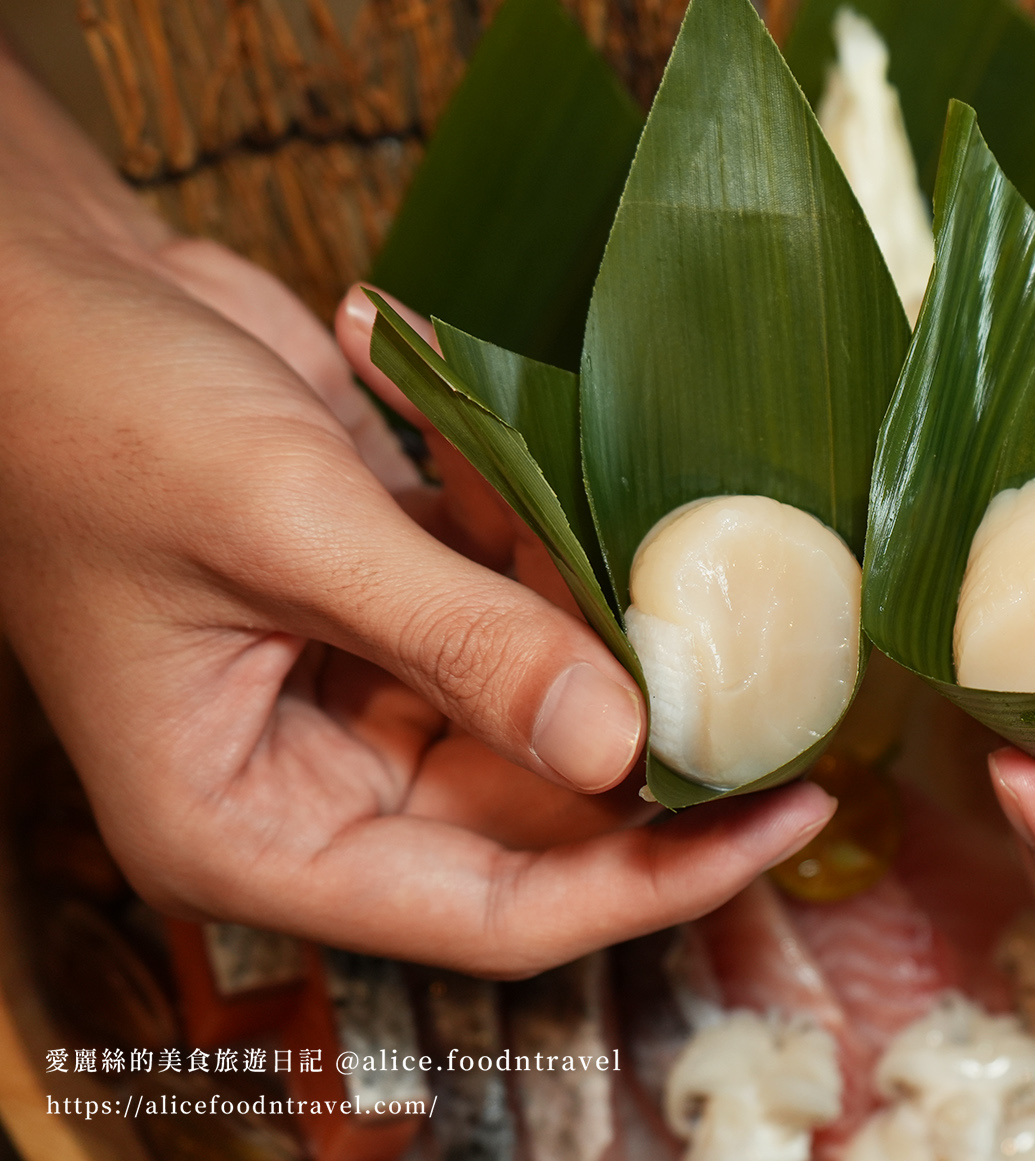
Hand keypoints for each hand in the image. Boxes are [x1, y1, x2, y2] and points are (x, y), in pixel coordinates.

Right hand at [0, 220, 830, 975]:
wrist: (37, 294)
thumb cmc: (96, 418)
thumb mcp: (284, 529)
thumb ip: (457, 641)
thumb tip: (626, 749)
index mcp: (256, 830)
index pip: (499, 914)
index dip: (656, 880)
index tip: (787, 812)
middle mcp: (318, 783)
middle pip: (544, 807)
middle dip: (655, 718)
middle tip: (770, 641)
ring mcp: (361, 691)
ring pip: (545, 688)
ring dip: (595, 593)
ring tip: (636, 497)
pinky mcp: (392, 604)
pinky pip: (512, 595)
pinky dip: (534, 523)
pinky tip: (493, 426)